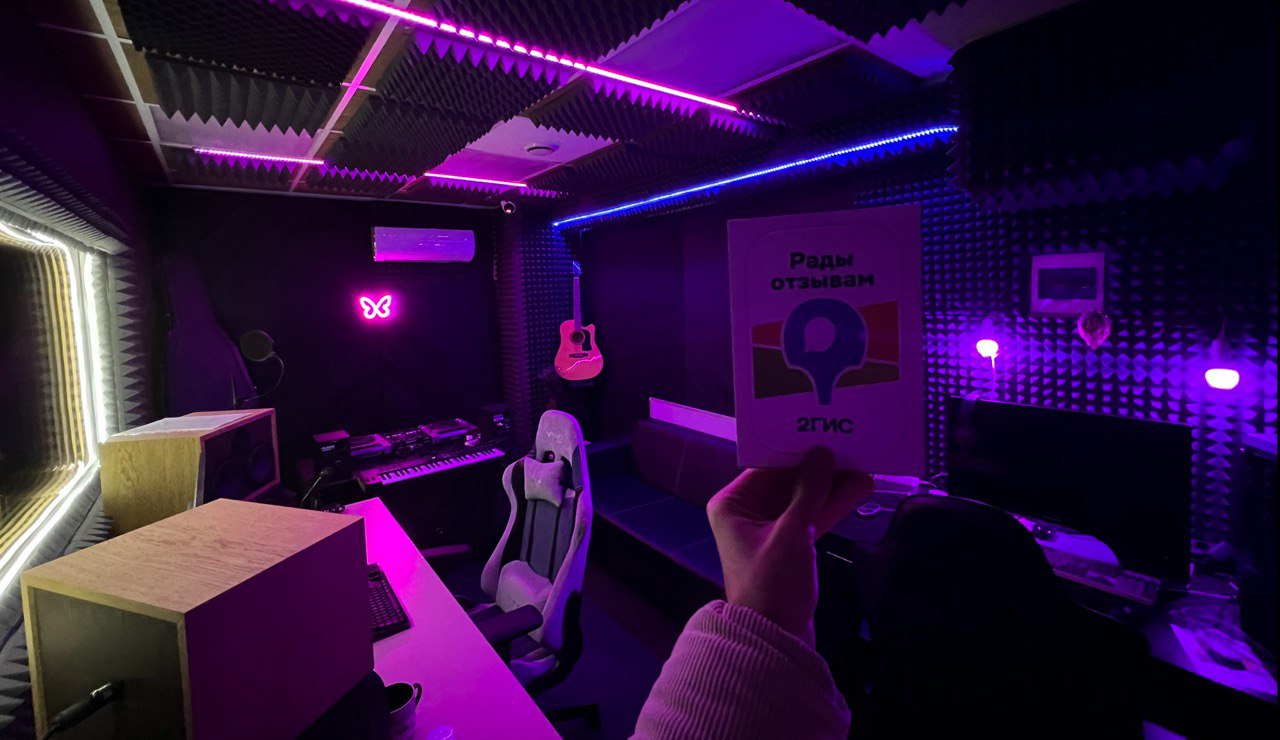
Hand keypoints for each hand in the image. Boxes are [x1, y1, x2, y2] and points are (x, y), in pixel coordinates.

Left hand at [707, 447, 872, 645]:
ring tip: (863, 465)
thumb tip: (822, 454)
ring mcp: (770, 529)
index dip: (794, 449)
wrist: (775, 639)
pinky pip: (812, 517)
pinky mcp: (790, 545)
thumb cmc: (770, 585)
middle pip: (787, 480)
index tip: (821, 431)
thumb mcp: (791, 532)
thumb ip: (809, 491)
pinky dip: (832, 505)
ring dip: (831, 485)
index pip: (765, 466)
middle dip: (819, 467)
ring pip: (804, 498)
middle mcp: (747, 513)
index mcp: (732, 505)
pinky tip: (858, 489)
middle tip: (849, 445)